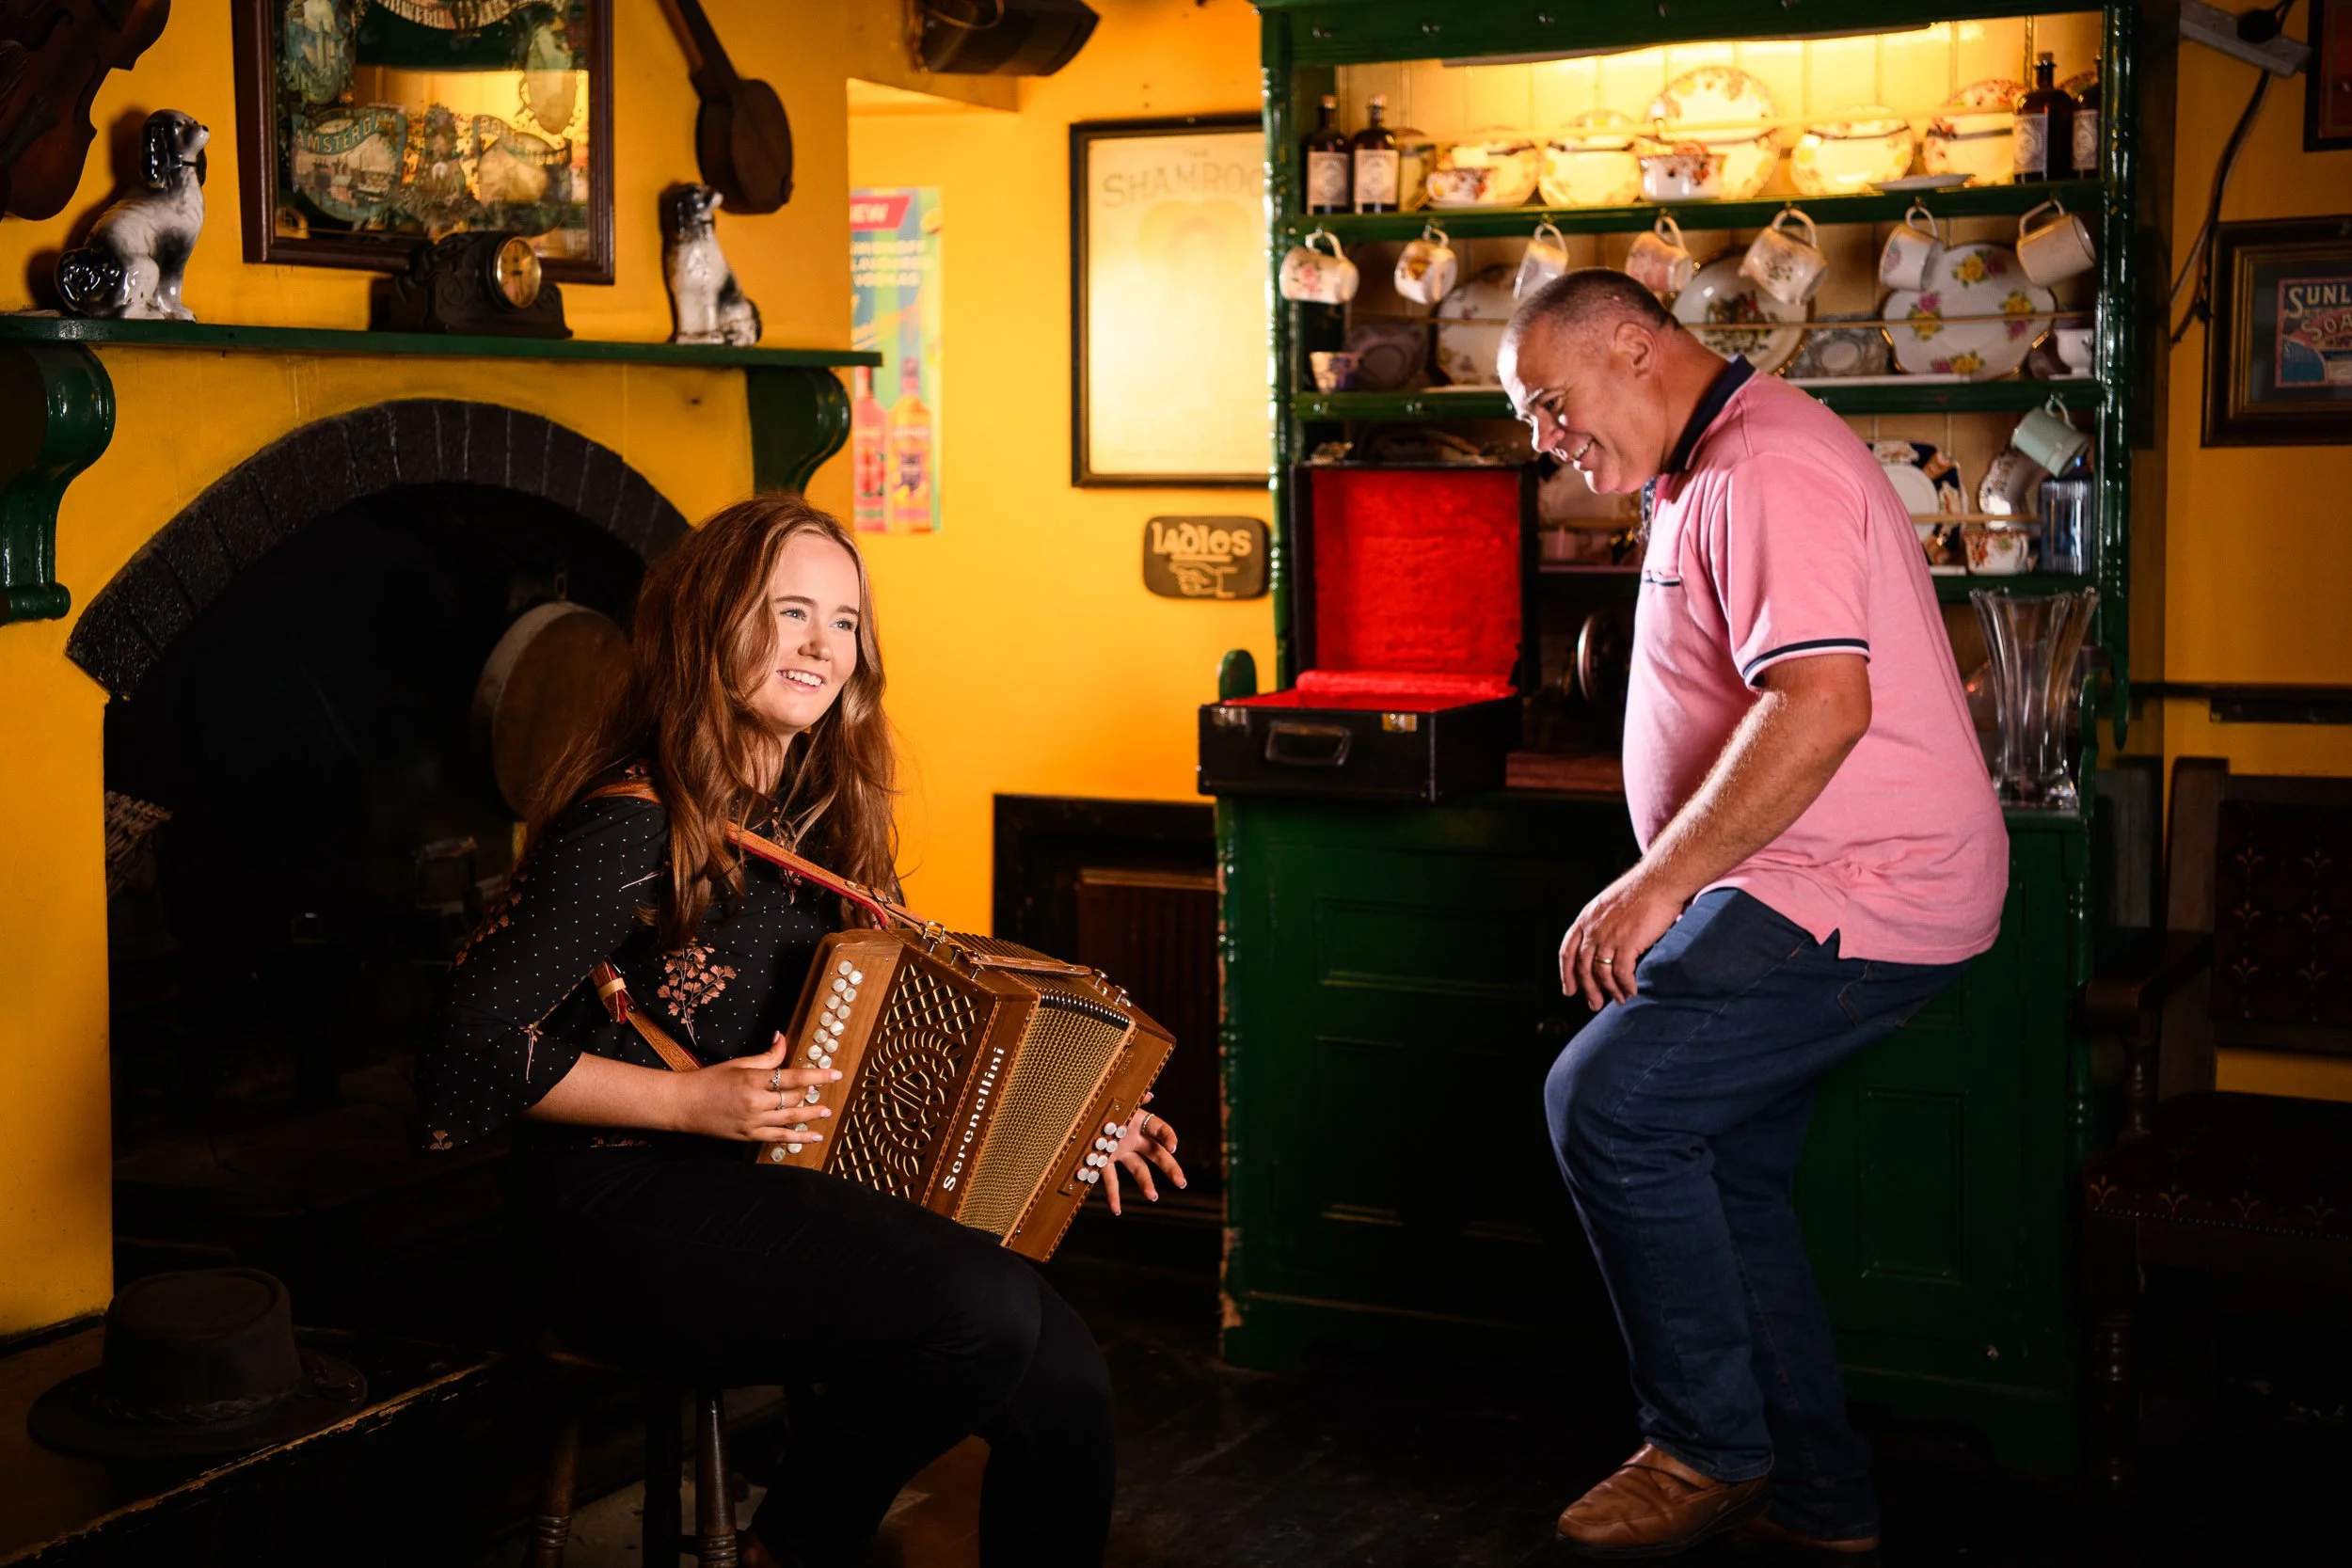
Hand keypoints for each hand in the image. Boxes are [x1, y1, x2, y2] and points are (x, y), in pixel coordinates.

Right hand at [664, 1033, 841, 1143]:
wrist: (684, 1105)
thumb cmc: (710, 1080)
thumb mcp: (739, 1063)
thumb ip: (766, 1056)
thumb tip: (783, 1039)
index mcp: (753, 1079)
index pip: (794, 1077)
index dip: (818, 1076)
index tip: (836, 1074)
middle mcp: (755, 1102)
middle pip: (793, 1098)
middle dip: (808, 1093)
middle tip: (817, 1089)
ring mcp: (753, 1122)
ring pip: (790, 1118)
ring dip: (811, 1115)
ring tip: (825, 1112)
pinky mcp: (749, 1136)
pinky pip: (779, 1137)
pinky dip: (798, 1137)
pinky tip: (813, 1136)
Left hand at [1102, 1094, 1184, 1216]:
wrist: (1074, 1117)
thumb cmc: (1098, 1106)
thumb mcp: (1116, 1101)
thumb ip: (1134, 1098)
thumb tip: (1150, 1094)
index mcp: (1139, 1122)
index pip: (1161, 1130)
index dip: (1169, 1137)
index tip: (1172, 1148)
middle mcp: (1133, 1139)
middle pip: (1157, 1154)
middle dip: (1170, 1168)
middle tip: (1181, 1183)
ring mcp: (1120, 1152)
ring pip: (1138, 1170)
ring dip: (1146, 1183)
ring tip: (1153, 1197)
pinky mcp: (1105, 1162)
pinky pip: (1112, 1180)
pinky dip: (1113, 1195)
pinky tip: (1116, 1210)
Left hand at [1559, 868, 1685, 1010]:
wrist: (1659, 880)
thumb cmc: (1641, 890)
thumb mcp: (1610, 904)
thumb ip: (1602, 923)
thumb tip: (1603, 946)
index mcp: (1586, 918)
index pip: (1567, 950)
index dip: (1566, 973)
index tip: (1568, 990)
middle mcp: (1593, 928)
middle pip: (1583, 967)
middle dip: (1588, 989)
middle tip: (1594, 1004)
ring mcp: (1609, 936)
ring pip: (1602, 973)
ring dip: (1610, 990)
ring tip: (1619, 999)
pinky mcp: (1627, 942)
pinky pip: (1622, 973)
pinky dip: (1626, 985)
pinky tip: (1632, 990)